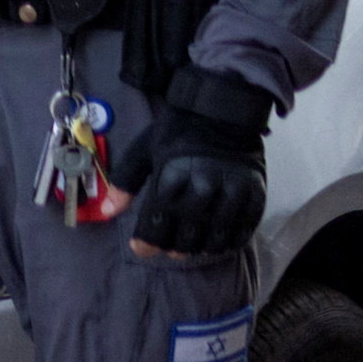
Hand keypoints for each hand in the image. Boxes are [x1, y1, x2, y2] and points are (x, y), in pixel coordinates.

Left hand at [130, 70, 273, 263]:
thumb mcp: (143, 151)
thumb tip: (107, 213)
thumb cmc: (176, 133)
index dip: (147, 242)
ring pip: (215, 238)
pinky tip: (218, 243)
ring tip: (192, 247)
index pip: (157, 222)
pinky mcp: (255, 194)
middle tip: (169, 249)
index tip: (141, 249)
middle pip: (186, 235)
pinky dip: (229, 243)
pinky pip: (243, 230)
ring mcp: (232, 192)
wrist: (222, 112)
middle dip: (173, 248)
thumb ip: (125, 183)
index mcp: (172, 177)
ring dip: (200, 249)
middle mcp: (203, 188)